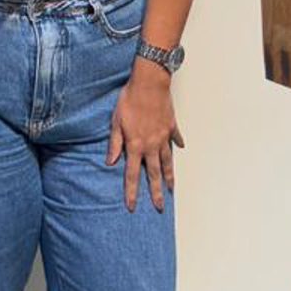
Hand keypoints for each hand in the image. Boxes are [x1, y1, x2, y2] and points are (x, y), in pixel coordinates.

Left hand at [107, 63, 183, 212]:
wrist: (150, 83)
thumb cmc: (130, 99)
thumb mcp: (116, 121)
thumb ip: (115, 143)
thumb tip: (111, 161)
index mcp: (136, 145)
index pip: (132, 174)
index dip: (132, 192)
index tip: (132, 206)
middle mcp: (151, 145)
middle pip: (153, 173)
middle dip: (156, 192)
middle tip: (160, 207)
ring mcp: (163, 136)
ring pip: (167, 161)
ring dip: (169, 176)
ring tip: (172, 188)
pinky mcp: (171, 126)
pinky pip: (175, 139)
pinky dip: (177, 144)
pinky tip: (180, 149)